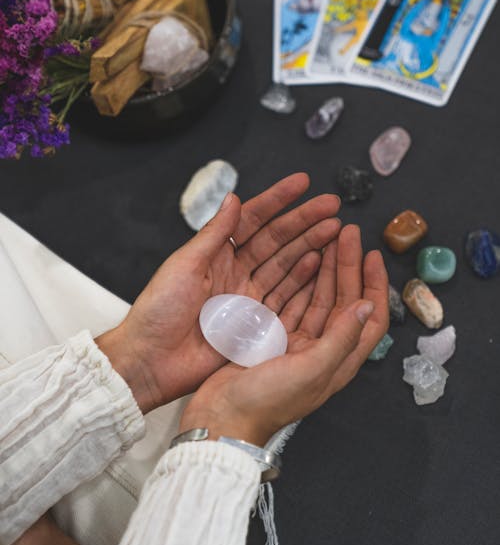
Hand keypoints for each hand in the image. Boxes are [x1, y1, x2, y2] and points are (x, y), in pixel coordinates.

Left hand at [97, 173, 341, 412]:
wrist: (151, 360)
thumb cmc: (158, 311)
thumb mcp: (185, 265)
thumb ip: (214, 234)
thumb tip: (234, 198)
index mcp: (216, 254)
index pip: (253, 220)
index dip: (278, 200)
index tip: (302, 184)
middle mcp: (235, 272)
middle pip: (277, 241)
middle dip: (304, 221)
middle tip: (332, 206)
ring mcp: (247, 297)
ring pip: (286, 265)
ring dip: (310, 246)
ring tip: (334, 230)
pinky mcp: (255, 323)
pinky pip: (285, 297)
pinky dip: (303, 280)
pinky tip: (319, 263)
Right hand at [179, 225, 388, 445]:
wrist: (222, 418)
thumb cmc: (267, 401)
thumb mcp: (311, 369)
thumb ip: (341, 337)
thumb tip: (368, 306)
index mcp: (339, 361)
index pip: (370, 318)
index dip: (375, 285)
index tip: (372, 254)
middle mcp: (323, 350)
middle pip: (344, 300)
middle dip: (347, 266)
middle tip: (346, 232)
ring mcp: (297, 343)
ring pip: (319, 297)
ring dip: (326, 268)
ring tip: (327, 237)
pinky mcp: (273, 338)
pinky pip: (294, 301)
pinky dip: (300, 279)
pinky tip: (302, 259)